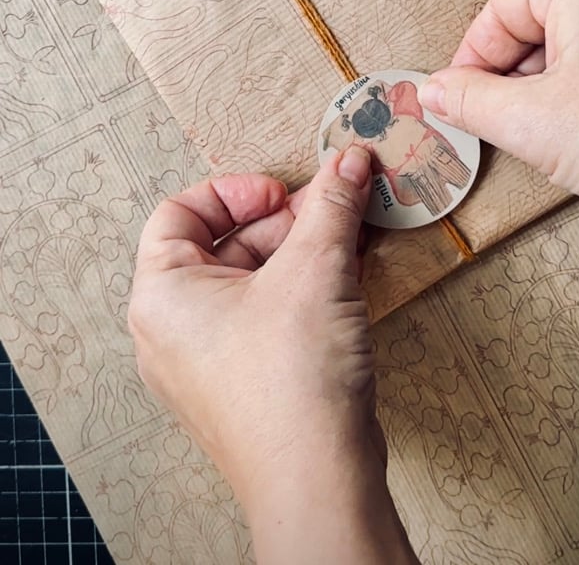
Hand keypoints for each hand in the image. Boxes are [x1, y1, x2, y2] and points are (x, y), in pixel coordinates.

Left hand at [128, 147, 417, 564]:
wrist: (318, 481)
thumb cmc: (290, 385)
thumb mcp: (314, 271)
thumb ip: (331, 207)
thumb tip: (349, 162)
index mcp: (163, 294)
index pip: (180, 212)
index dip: (233, 192)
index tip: (282, 193)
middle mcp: (176, 328)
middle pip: (225, 244)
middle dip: (285, 221)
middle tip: (332, 208)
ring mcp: (211, 360)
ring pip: (253, 282)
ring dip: (303, 253)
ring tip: (350, 238)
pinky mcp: (248, 382)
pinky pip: (269, 317)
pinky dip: (305, 291)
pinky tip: (349, 276)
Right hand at [419, 0, 578, 220]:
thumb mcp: (532, 122)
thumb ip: (470, 101)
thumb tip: (436, 90)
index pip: (501, 9)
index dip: (470, 58)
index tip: (458, 98)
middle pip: (542, 23)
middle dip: (514, 76)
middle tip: (502, 123)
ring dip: (554, 86)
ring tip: (555, 135)